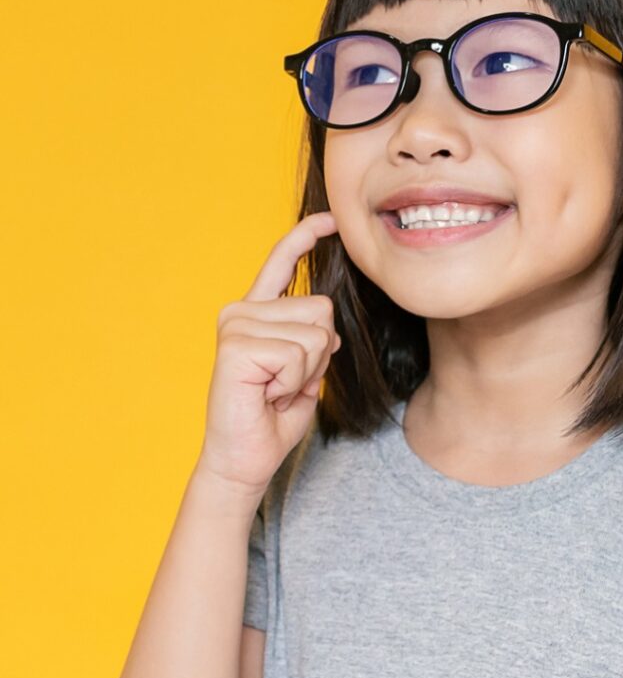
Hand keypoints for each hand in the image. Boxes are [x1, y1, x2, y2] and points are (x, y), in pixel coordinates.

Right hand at [195, 211, 340, 494]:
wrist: (246, 458)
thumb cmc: (273, 417)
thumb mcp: (306, 373)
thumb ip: (315, 341)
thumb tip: (329, 331)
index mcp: (258, 312)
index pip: (282, 263)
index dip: (306, 237)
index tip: (331, 220)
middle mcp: (242, 310)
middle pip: (322, 309)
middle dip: (318, 355)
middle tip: (284, 383)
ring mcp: (236, 324)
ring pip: (316, 333)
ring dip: (307, 372)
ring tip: (274, 389)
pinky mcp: (236, 344)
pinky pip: (299, 353)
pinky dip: (294, 381)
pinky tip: (267, 393)